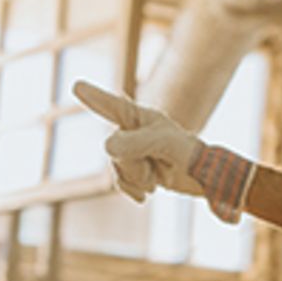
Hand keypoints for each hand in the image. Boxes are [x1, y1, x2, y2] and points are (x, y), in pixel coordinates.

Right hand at [73, 81, 203, 199]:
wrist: (203, 177)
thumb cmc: (188, 152)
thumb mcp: (164, 144)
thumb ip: (136, 143)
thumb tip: (107, 147)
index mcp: (138, 116)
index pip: (111, 105)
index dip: (94, 97)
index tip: (77, 85)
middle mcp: (130, 131)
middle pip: (113, 150)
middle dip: (135, 165)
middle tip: (159, 164)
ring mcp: (131, 150)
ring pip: (116, 168)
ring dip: (138, 178)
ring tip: (158, 176)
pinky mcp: (134, 169)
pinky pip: (120, 182)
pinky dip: (133, 189)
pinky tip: (146, 195)